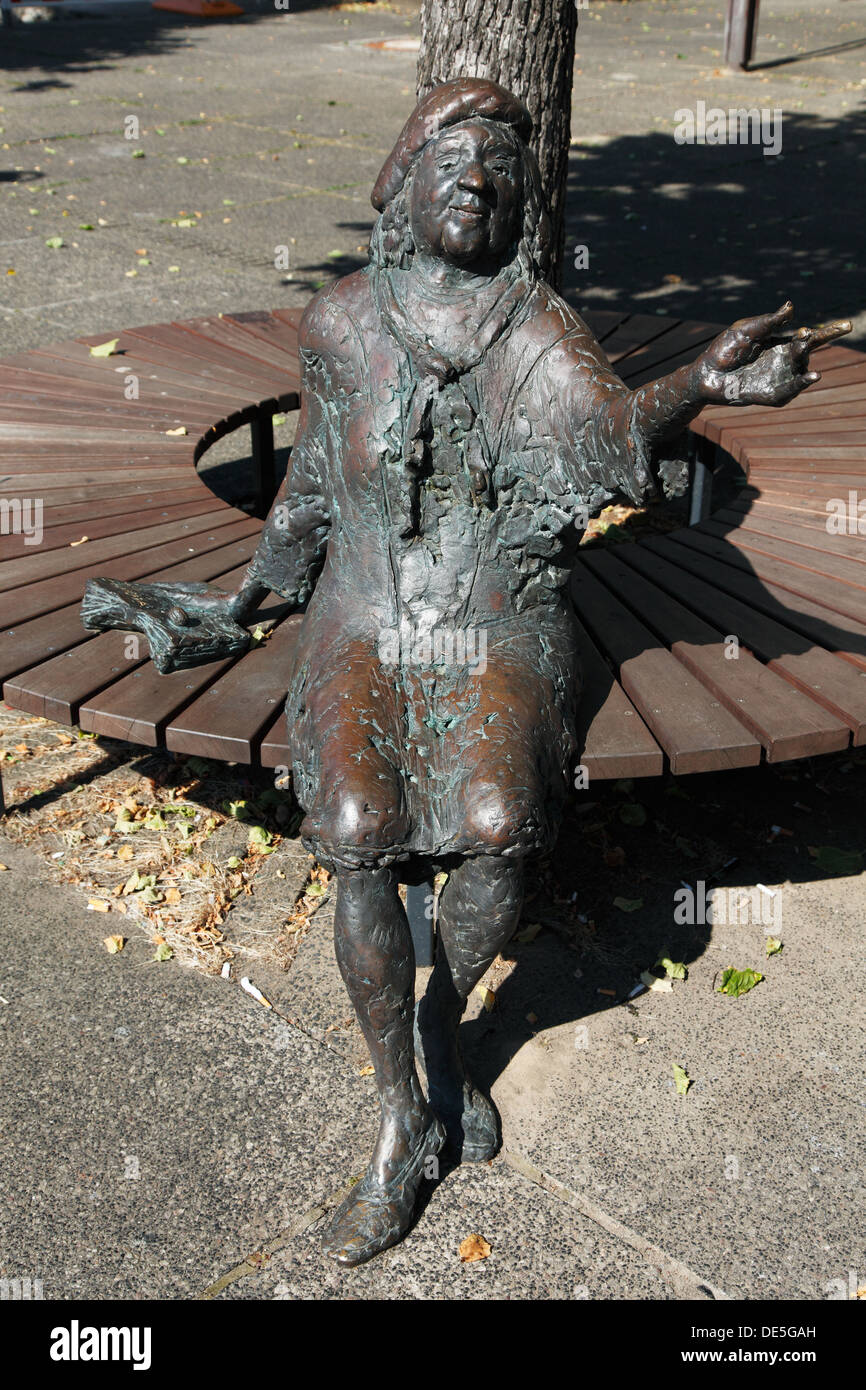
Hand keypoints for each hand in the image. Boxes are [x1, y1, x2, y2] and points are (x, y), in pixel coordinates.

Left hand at [695, 302, 851, 406]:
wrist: (706, 374)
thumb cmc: (725, 349)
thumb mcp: (747, 330)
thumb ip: (769, 321)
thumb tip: (792, 307)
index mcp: (780, 343)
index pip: (808, 336)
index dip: (826, 331)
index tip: (844, 325)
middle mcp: (783, 361)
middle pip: (810, 350)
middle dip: (826, 339)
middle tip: (842, 328)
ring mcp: (778, 378)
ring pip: (802, 371)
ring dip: (811, 363)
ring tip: (815, 355)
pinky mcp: (770, 394)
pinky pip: (789, 391)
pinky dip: (801, 384)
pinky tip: (812, 376)